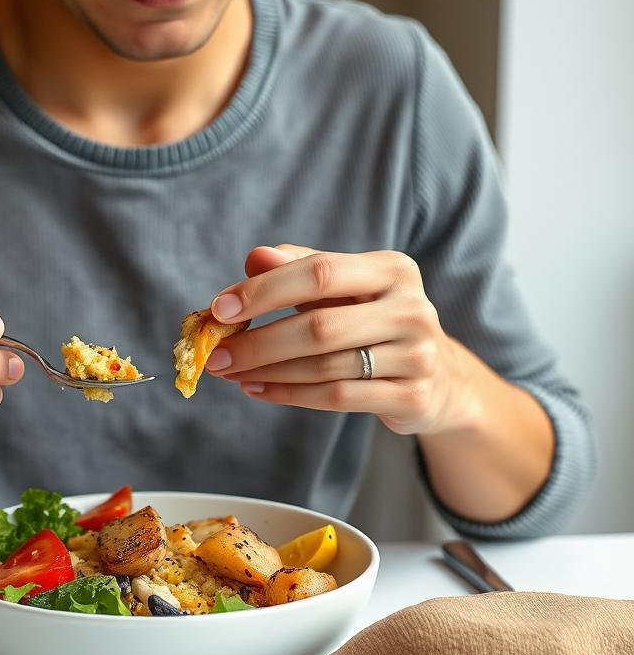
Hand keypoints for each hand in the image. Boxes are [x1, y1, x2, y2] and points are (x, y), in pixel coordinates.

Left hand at [205, 244, 467, 435]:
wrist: (438, 378)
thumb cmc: (373, 322)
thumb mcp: (343, 288)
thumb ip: (298, 268)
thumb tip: (255, 256)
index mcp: (393, 269)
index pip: (320, 273)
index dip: (265, 290)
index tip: (220, 308)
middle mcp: (412, 308)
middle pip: (320, 326)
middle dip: (259, 342)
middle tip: (216, 353)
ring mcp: (416, 355)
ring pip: (324, 367)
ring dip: (268, 372)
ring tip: (230, 372)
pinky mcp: (412, 396)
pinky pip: (336, 398)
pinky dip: (289, 394)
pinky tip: (258, 389)